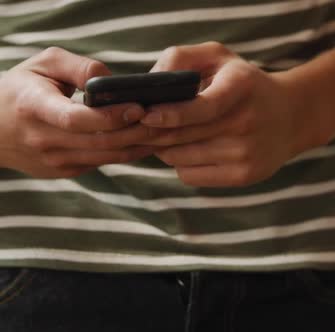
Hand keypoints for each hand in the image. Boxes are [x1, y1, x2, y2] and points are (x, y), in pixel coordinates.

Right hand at [0, 47, 158, 177]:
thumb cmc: (21, 88)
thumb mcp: (44, 64)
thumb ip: (79, 67)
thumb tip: (113, 81)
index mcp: (34, 109)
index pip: (77, 120)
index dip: (111, 117)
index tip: (138, 106)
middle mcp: (44, 140)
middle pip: (101, 142)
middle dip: (138, 131)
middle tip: (166, 119)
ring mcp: (54, 161)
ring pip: (107, 157)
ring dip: (140, 146)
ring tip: (166, 131)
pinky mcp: (66, 171)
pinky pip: (104, 163)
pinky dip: (128, 153)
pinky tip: (148, 141)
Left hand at [141, 43, 324, 186]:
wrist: (292, 116)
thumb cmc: (244, 84)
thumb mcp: (219, 57)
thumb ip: (180, 58)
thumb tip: (147, 85)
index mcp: (241, 86)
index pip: (202, 107)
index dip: (170, 114)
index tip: (145, 115)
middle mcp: (247, 122)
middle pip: (182, 136)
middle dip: (153, 132)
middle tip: (138, 126)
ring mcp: (247, 153)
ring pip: (180, 158)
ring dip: (166, 148)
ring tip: (175, 134)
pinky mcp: (245, 176)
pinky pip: (191, 176)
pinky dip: (181, 164)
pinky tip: (193, 150)